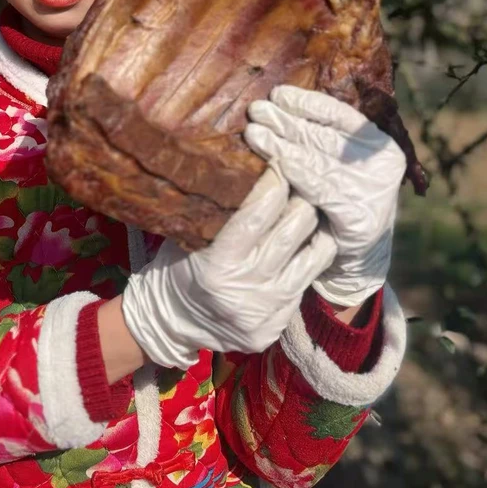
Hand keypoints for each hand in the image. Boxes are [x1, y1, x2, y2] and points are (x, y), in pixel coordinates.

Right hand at [121, 167, 335, 369]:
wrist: (171, 323)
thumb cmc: (175, 267)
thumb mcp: (188, 236)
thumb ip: (220, 212)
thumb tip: (252, 167)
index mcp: (216, 265)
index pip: (255, 216)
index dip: (274, 185)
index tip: (280, 163)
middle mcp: (244, 289)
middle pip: (292, 231)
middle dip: (301, 199)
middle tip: (301, 179)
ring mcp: (266, 310)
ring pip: (312, 256)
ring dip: (315, 226)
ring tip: (313, 206)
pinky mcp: (279, 324)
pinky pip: (308, 280)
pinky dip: (311, 256)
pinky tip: (307, 240)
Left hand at [245, 85, 405, 306]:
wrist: (356, 257)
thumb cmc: (337, 199)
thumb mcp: (335, 163)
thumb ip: (319, 137)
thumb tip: (277, 103)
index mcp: (378, 143)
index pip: (339, 115)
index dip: (307, 103)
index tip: (278, 94)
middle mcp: (382, 163)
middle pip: (323, 135)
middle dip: (286, 121)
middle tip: (256, 110)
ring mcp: (374, 190)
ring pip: (317, 159)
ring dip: (281, 144)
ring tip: (253, 132)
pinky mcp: (359, 216)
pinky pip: (319, 188)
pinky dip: (295, 173)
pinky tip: (274, 163)